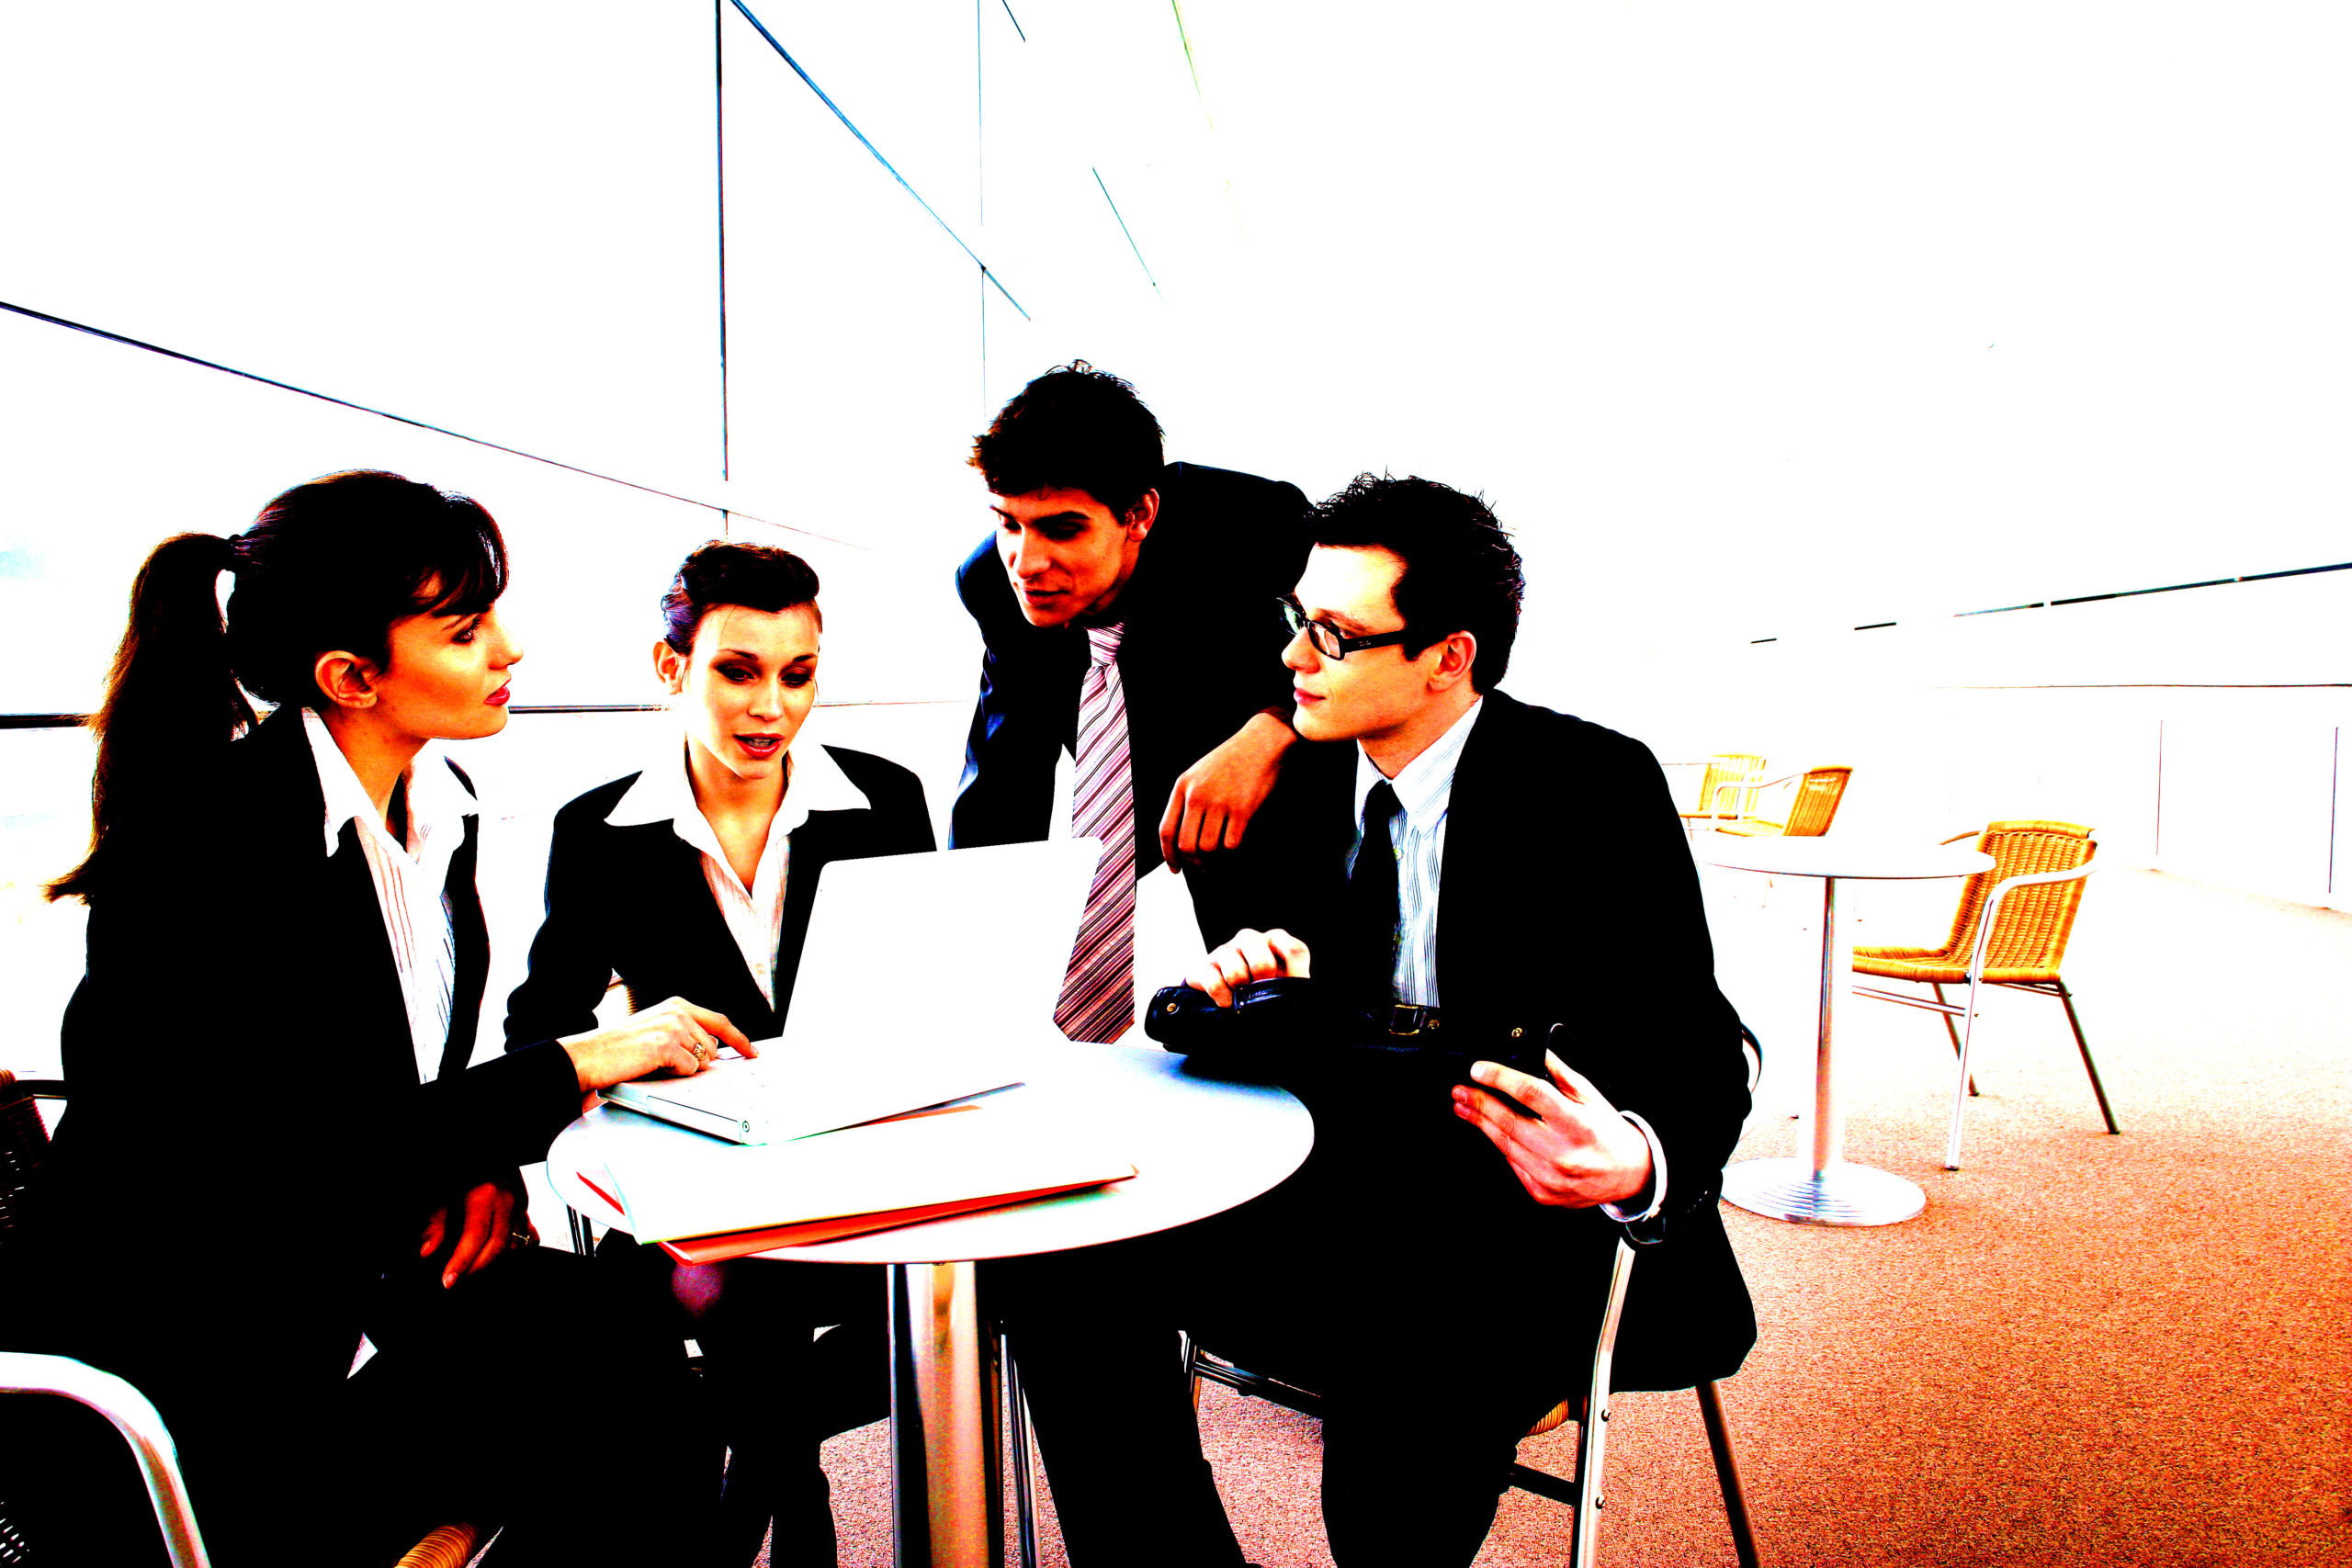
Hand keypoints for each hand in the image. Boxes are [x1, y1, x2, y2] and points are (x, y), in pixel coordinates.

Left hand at [420, 1172, 533, 1288]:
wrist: (490, 1159)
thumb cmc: (466, 1176)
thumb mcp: (445, 1195)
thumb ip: (436, 1223)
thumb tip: (427, 1251)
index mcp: (485, 1194)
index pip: (475, 1235)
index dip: (461, 1261)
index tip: (449, 1280)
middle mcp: (507, 1201)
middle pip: (498, 1245)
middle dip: (478, 1267)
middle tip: (460, 1278)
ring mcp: (521, 1206)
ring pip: (515, 1244)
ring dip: (495, 1260)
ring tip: (474, 1267)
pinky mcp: (526, 1210)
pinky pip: (528, 1237)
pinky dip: (515, 1250)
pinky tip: (498, 1255)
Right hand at [560, 996, 753, 1093]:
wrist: (590, 1055)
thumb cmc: (619, 1047)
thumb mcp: (656, 1028)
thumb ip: (683, 1032)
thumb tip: (711, 1051)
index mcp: (677, 1005)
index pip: (720, 1021)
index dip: (739, 1039)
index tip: (752, 1052)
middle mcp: (678, 1012)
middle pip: (713, 1046)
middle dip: (700, 1061)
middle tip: (671, 1063)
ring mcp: (674, 1027)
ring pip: (703, 1059)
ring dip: (684, 1067)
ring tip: (656, 1062)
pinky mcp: (667, 1045)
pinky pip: (690, 1069)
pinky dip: (675, 1074)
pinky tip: (654, 1066)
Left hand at [1157, 713, 1295, 870]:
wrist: (1261, 743)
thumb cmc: (1231, 761)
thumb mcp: (1199, 773)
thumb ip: (1187, 800)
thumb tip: (1182, 839)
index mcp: (1182, 786)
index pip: (1166, 831)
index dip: (1169, 855)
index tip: (1175, 869)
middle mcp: (1197, 795)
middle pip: (1186, 844)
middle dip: (1193, 863)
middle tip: (1202, 868)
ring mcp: (1220, 802)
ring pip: (1208, 848)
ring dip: (1213, 860)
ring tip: (1219, 860)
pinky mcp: (1242, 809)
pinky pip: (1231, 843)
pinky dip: (1232, 851)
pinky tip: (1234, 845)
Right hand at [1184, 927, 1310, 1007]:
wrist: (1228, 989)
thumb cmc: (1263, 984)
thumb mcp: (1283, 982)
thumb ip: (1293, 984)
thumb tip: (1298, 995)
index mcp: (1276, 940)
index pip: (1294, 950)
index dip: (1295, 975)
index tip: (1290, 991)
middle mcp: (1251, 938)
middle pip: (1262, 962)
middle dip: (1262, 985)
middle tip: (1261, 993)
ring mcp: (1227, 949)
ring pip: (1236, 974)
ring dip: (1241, 994)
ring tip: (1243, 996)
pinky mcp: (1207, 964)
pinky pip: (1215, 984)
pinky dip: (1223, 999)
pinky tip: (1227, 1001)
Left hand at [1450, 1050, 1653, 1209]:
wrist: (1628, 1174)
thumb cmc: (1608, 1132)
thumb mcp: (1590, 1096)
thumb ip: (1558, 1074)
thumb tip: (1530, 1051)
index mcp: (1577, 1124)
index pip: (1531, 1095)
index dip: (1500, 1079)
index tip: (1479, 1069)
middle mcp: (1562, 1153)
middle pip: (1509, 1122)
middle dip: (1479, 1102)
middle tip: (1460, 1089)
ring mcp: (1551, 1178)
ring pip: (1504, 1145)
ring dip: (1480, 1123)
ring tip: (1464, 1107)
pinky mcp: (1543, 1194)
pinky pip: (1512, 1165)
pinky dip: (1501, 1145)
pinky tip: (1492, 1131)